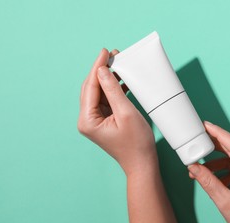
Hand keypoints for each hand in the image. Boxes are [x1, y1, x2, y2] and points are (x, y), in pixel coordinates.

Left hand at [78, 48, 156, 173]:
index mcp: (88, 120)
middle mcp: (87, 120)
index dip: (98, 67)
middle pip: (92, 88)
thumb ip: (112, 90)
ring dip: (108, 79)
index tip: (105, 52)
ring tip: (119, 64)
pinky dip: (114, 90)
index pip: (90, 87)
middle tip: (113, 55)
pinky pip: (106, 100)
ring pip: (99, 92)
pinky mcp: (104, 121)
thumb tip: (102, 70)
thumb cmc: (136, 143)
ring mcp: (95, 121)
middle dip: (102, 71)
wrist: (142, 163)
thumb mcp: (126, 112)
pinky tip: (122, 81)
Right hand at [188, 121, 229, 222]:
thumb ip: (208, 182)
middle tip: (197, 142)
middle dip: (214, 147)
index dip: (218, 134)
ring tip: (200, 170)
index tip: (205, 125)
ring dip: (217, 164)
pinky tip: (213, 178)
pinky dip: (224, 172)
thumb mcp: (226, 203)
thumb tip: (194, 167)